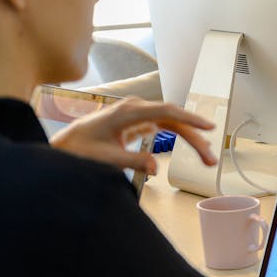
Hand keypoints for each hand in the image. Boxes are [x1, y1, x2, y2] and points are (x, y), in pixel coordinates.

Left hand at [50, 96, 216, 174]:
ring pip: (173, 123)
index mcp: (128, 111)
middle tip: (210, 159)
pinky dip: (181, 136)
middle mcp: (136, 108)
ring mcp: (139, 113)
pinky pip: (166, 126)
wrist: (66, 144)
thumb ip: (131, 161)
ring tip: (206, 157)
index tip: (208, 128)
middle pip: (175, 119)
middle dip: (196, 138)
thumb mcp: (105, 158)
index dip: (189, 119)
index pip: (166, 111)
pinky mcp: (140, 121)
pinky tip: (193, 146)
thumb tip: (155, 168)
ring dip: (191, 139)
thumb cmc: (80, 148)